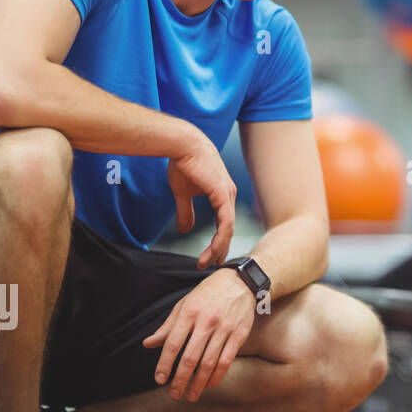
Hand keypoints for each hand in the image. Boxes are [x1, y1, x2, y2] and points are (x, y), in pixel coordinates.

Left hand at [142, 270, 255, 400]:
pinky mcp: (239, 334)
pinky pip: (226, 360)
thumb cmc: (208, 294)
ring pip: (209, 363)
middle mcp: (206, 321)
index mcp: (189, 312)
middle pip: (191, 358)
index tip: (160, 380)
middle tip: (174, 394)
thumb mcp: (184, 305)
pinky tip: (208, 384)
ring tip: (190, 395)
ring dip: (198, 383)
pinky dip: (216, 376)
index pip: (172, 343)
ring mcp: (225, 328)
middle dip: (181, 380)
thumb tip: (148, 344)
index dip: (165, 364)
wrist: (241, 282)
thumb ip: (167, 327)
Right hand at [167, 127, 237, 267]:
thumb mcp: (183, 193)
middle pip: (228, 229)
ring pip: (228, 229)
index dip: (218, 241)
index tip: (210, 257)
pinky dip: (220, 238)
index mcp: (222, 195)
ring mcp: (228, 195)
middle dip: (220, 249)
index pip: (224, 223)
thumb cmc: (184, 164)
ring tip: (208, 262)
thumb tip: (185, 229)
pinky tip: (213, 250)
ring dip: (218, 248)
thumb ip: (185, 212)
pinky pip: (225, 222)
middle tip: (212, 265)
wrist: (182, 146)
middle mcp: (229, 196)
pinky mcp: (223, 195)